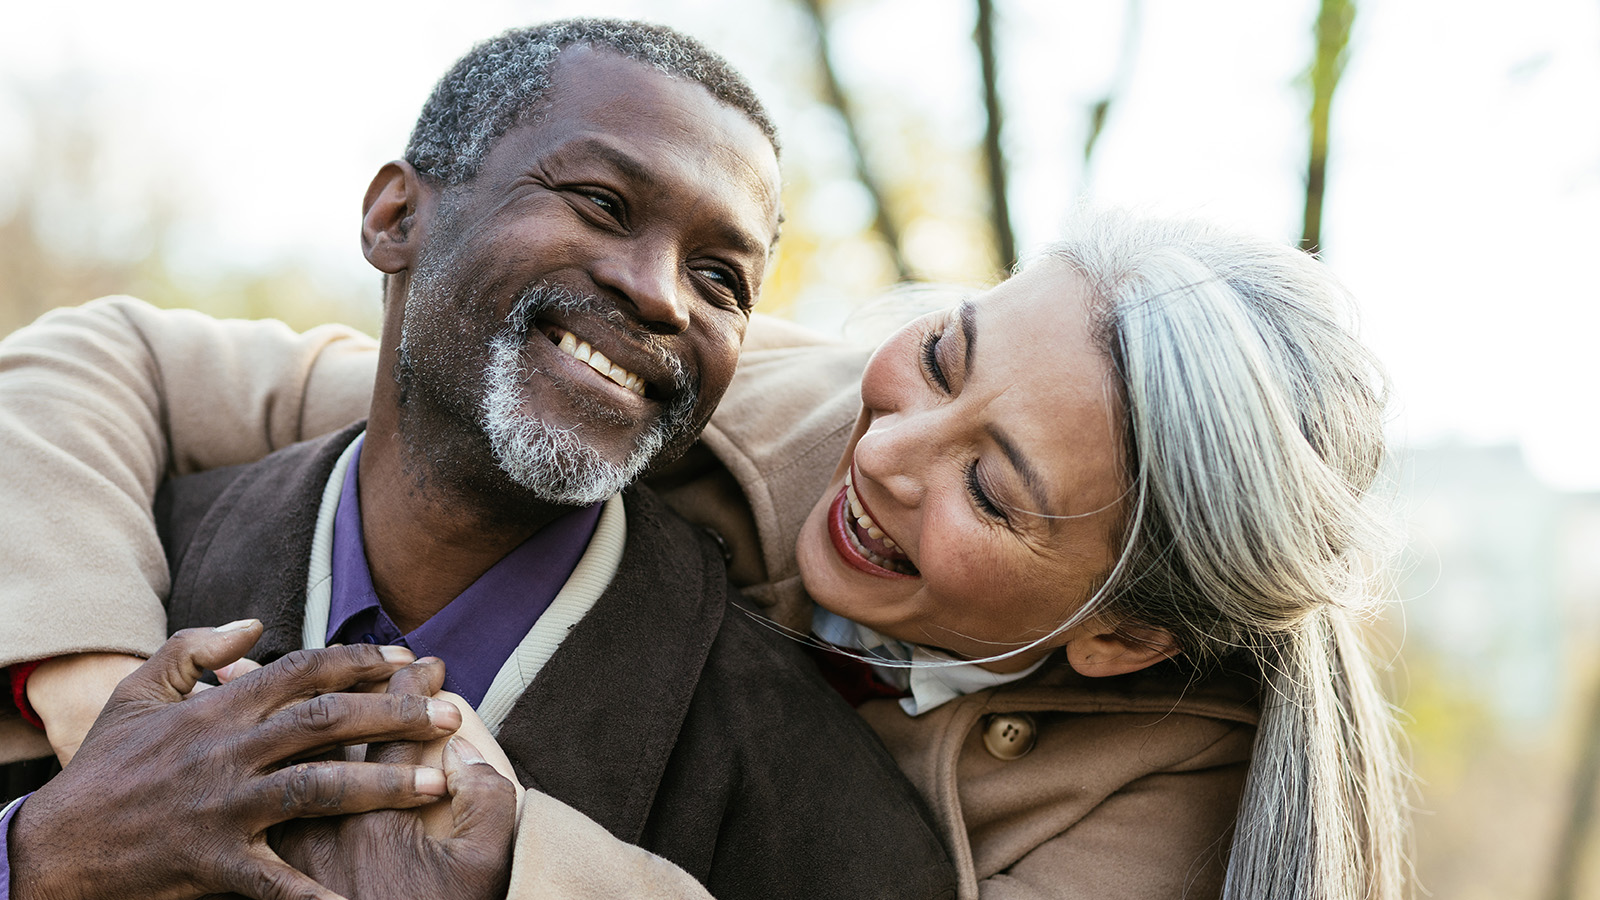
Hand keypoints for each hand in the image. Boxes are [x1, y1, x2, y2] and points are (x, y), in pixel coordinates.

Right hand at [9, 620, 463, 899]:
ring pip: (319, 787)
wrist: (54, 847)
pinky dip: (321, 891)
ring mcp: (224, 808)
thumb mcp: (138, 694)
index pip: (305, 671)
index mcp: (217, 708)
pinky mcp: (215, 862)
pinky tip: (363, 896)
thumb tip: (253, 625)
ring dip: (385, 784)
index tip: (410, 662)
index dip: (362, 662)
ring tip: (439, 784)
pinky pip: (279, 878)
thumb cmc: (102, 768)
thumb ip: (194, 649)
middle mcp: (228, 751)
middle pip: (327, 721)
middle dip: (395, 715)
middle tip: (451, 714)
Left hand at [270, 659, 517, 899]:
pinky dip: (257, 770)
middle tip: (378, 662)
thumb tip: (463, 756)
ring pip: (284, 750)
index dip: (414, 685)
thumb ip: (487, 802)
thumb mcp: (485, 867)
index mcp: (385, 805)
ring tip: (315, 684)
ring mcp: (289, 835)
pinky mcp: (259, 864)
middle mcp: (328, 810)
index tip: (428, 666)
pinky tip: (260, 742)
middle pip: (335, 721)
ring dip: (298, 711)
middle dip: (360, 680)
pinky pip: (252, 805)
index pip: (397, 722)